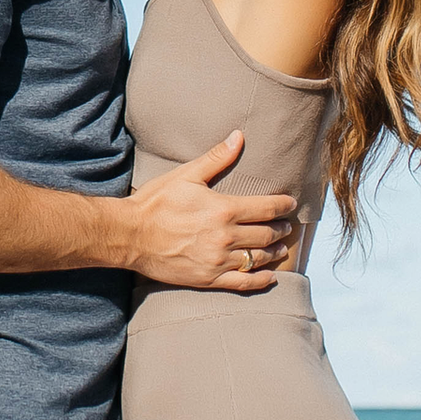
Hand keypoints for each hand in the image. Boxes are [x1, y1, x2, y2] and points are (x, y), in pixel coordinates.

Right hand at [121, 132, 296, 292]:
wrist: (130, 235)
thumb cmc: (156, 203)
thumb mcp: (186, 175)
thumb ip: (216, 158)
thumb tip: (238, 137)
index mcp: (223, 210)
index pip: (266, 208)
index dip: (282, 205)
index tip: (290, 204)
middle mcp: (226, 237)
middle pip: (266, 234)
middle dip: (281, 229)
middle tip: (287, 227)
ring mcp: (218, 261)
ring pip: (258, 258)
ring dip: (274, 252)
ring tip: (281, 248)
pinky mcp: (208, 279)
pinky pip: (243, 283)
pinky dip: (260, 280)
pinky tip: (269, 276)